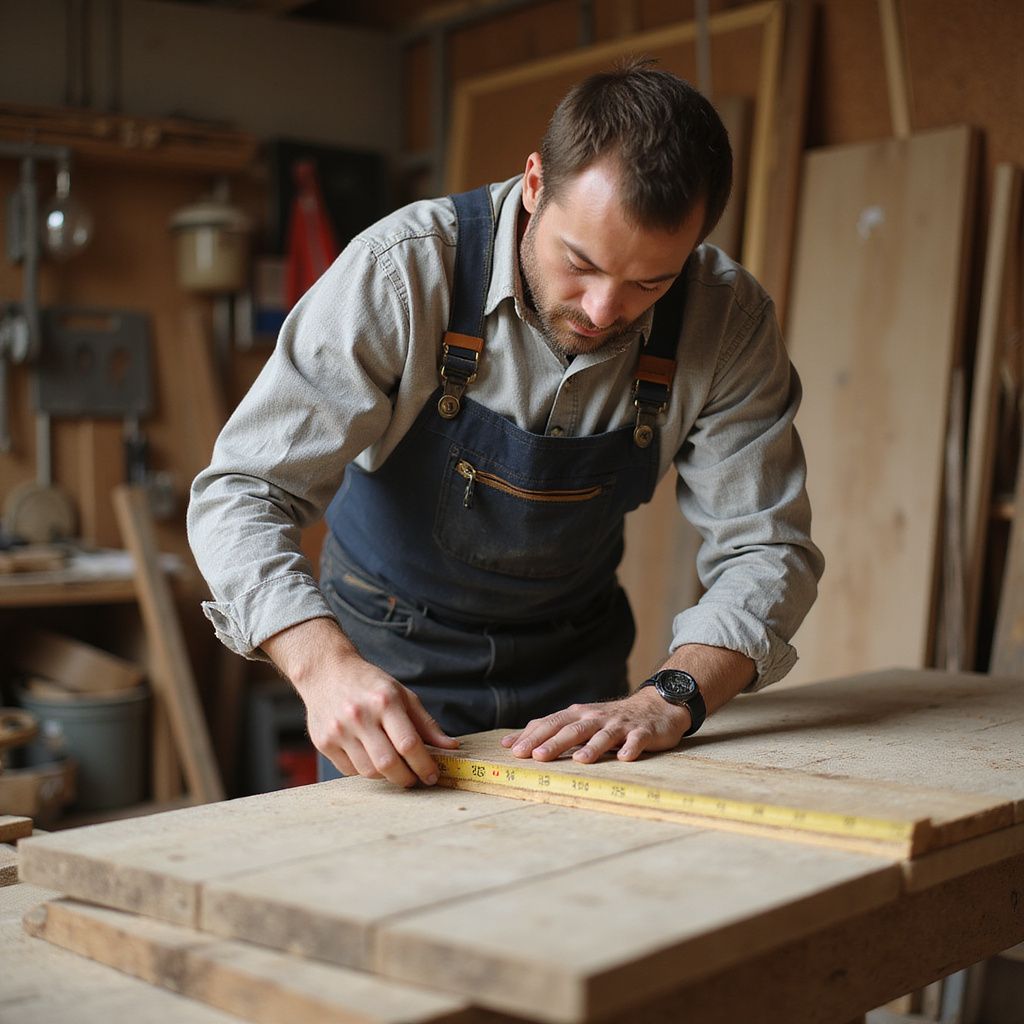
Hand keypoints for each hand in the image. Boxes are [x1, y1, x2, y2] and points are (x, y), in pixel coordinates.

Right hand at [263, 618, 458, 786]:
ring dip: (386, 776)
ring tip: (394, 768)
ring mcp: (339, 730)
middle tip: (414, 779)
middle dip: (406, 778)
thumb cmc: (369, 684)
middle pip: (388, 764)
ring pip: (369, 772)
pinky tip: (370, 757)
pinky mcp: (323, 742)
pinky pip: (350, 771)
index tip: (432, 775)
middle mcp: (360, 716)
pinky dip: (365, 770)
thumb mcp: (402, 694)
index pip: (409, 743)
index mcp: (385, 701)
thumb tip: (450, 747)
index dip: (424, 765)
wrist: (326, 672)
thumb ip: (426, 723)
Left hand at [501, 687, 690, 763]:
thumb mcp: (580, 720)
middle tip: (536, 757)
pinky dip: (630, 748)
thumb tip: (512, 743)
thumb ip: (550, 730)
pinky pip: (636, 740)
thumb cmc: (609, 719)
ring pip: (603, 735)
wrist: (654, 706)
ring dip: (592, 747)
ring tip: (579, 760)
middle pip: (572, 729)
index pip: (551, 723)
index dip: (533, 736)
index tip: (513, 750)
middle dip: (554, 742)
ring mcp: (619, 724)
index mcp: (578, 714)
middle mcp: (596, 717)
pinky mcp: (642, 732)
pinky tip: (625, 758)